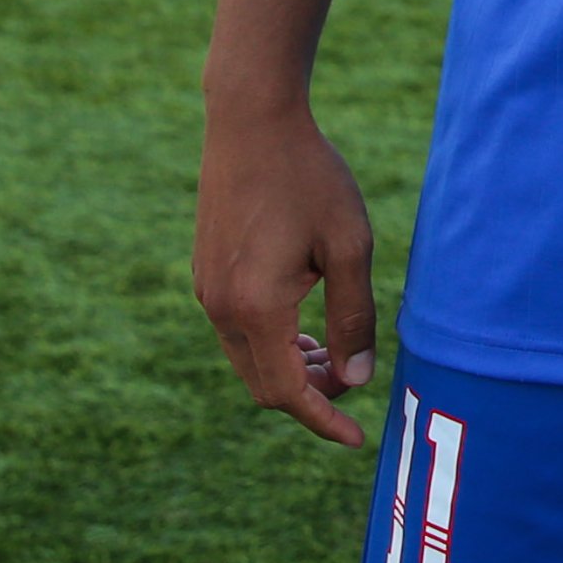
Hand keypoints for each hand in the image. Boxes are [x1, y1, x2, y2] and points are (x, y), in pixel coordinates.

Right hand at [191, 107, 379, 445]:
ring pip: (247, 361)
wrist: (251, 122)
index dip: (323, 421)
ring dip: (288, 370)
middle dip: (310, 395)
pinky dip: (269, 345)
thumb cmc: (310, 178)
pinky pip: (236, 333)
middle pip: (263, 386)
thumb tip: (357, 380)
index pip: (288, 393)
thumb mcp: (349, 246)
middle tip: (352, 378)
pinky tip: (303, 323)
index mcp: (258, 307)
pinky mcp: (205, 275)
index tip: (357, 440)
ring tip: (330, 351)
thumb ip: (354, 317)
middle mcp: (221, 308)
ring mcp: (206, 292)